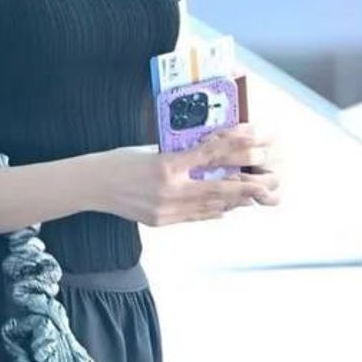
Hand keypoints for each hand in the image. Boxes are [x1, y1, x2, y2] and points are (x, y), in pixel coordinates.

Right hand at [94, 124, 282, 227]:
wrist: (92, 186)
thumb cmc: (119, 161)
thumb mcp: (151, 149)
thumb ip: (180, 153)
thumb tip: (209, 152)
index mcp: (166, 164)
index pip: (210, 154)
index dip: (237, 146)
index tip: (257, 139)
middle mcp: (169, 190)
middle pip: (219, 187)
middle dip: (248, 184)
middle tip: (269, 179)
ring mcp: (166, 210)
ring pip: (211, 206)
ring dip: (235, 200)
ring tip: (255, 194)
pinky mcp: (161, 221)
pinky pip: (195, 217)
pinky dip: (214, 211)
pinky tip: (228, 208)